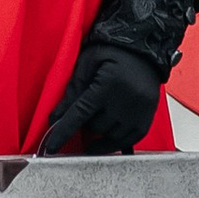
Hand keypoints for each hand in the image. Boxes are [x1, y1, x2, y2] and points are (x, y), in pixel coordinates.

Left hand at [36, 35, 164, 158]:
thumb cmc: (113, 52)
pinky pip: (125, 142)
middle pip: (94, 127)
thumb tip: (55, 118)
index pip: (80, 114)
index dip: (63, 132)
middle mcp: (126, 101)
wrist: (145, 49)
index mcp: (109, 84)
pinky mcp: (146, 121)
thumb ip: (73, 90)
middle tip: (88, 105)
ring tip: (101, 111)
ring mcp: (139, 113)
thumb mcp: (88, 63)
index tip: (51, 147)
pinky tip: (105, 135)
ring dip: (99, 130)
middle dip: (85, 120)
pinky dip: (112, 142)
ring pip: (108, 136)